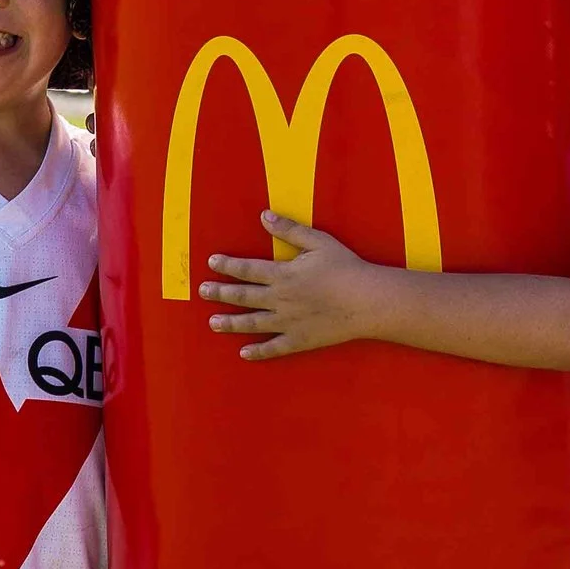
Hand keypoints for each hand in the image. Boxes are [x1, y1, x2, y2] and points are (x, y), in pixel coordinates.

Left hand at [200, 214, 376, 360]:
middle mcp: (280, 299)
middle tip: (202, 291)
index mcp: (283, 274)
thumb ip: (289, 230)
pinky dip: (257, 351)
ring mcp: (288, 323)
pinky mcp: (299, 340)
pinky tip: (243, 352)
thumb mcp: (318, 241)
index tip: (211, 262)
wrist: (366, 301)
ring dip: (231, 323)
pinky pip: (273, 348)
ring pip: (252, 323)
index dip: (228, 265)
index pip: (247, 269)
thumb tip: (264, 215)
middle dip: (220, 293)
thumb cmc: (345, 268)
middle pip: (244, 296)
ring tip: (213, 323)